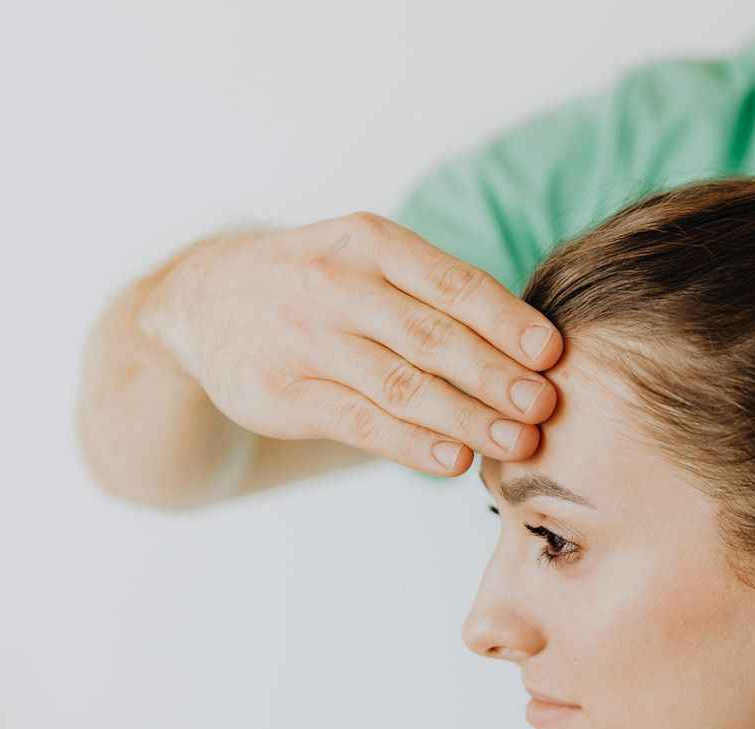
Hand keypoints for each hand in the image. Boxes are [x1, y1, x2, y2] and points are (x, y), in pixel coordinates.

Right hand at [139, 213, 562, 476]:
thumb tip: (538, 349)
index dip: (506, 321)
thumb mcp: (370, 261)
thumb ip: (439, 294)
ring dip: (466, 417)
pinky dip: (412, 444)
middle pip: (432, 336)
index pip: (452, 283)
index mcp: (372, 242)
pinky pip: (359, 421)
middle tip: (546, 406)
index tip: (553, 354)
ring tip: (518, 443)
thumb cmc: (322, 285)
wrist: (202, 301)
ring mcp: (303, 338)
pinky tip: (454, 460)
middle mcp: (336, 284)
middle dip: (496, 375)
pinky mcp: (281, 392)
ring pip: (400, 384)